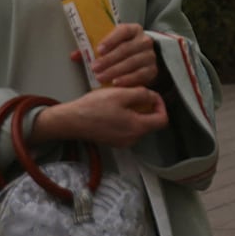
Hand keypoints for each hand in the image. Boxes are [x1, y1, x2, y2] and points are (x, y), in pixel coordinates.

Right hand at [33, 86, 168, 148]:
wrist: (72, 121)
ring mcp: (122, 142)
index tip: (151, 95)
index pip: (162, 120)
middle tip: (133, 94)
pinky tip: (113, 108)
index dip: (161, 105)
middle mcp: (133, 139)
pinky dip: (126, 118)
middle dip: (146, 107)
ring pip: (139, 125)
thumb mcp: (121, 94)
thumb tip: (153, 97)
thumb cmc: (94, 107)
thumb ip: (142, 94)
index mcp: (137, 128)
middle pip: (151, 123)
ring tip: (121, 100)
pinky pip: (127, 129)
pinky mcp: (113, 141)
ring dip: (135, 111)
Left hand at [82, 22, 158, 87]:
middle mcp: (144, 40)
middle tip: (95, 68)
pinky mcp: (152, 70)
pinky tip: (116, 83)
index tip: (98, 50)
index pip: (123, 31)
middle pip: (125, 49)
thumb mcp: (110, 45)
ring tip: (101, 77)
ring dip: (115, 71)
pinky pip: (140, 75)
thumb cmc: (121, 50)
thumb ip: (92, 49)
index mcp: (133, 30)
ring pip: (132, 63)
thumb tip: (73, 55)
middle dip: (108, 60)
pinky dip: (127, 80)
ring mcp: (150, 56)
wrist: (142, 60)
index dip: (110, 40)